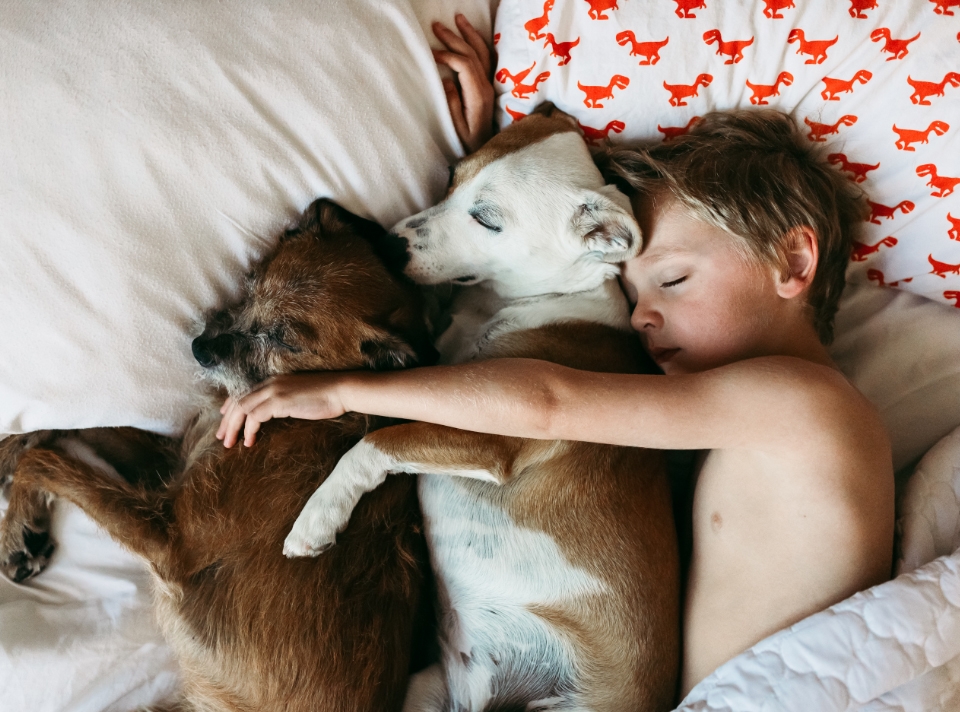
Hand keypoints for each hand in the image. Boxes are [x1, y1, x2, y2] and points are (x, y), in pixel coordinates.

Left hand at [216, 372, 347, 448]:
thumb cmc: (325, 397)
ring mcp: (273, 391)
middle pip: (237, 400)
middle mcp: (269, 383)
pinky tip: (249, 441)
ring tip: (229, 443)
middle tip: (221, 437)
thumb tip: (273, 414)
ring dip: (233, 427)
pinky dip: (248, 430)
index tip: (225, 419)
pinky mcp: (279, 401)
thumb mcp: (298, 397)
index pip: (243, 392)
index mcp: (273, 380)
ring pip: (242, 408)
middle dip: (227, 420)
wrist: (341, 391)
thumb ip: (283, 401)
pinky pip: (254, 417)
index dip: (230, 406)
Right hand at [433, 14, 494, 152]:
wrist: (489, 152)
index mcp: (479, 96)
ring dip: (469, 34)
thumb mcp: (457, 128)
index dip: (448, 55)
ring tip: (458, 19)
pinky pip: (487, 59)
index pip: (465, 65)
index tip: (431, 54)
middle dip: (454, 38)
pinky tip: (471, 35)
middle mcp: (487, 87)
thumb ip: (452, 103)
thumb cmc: (469, 144)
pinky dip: (478, 43)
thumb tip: (446, 79)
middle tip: (437, 26)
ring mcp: (490, 85)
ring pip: (482, 52)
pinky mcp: (490, 87)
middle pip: (472, 54)